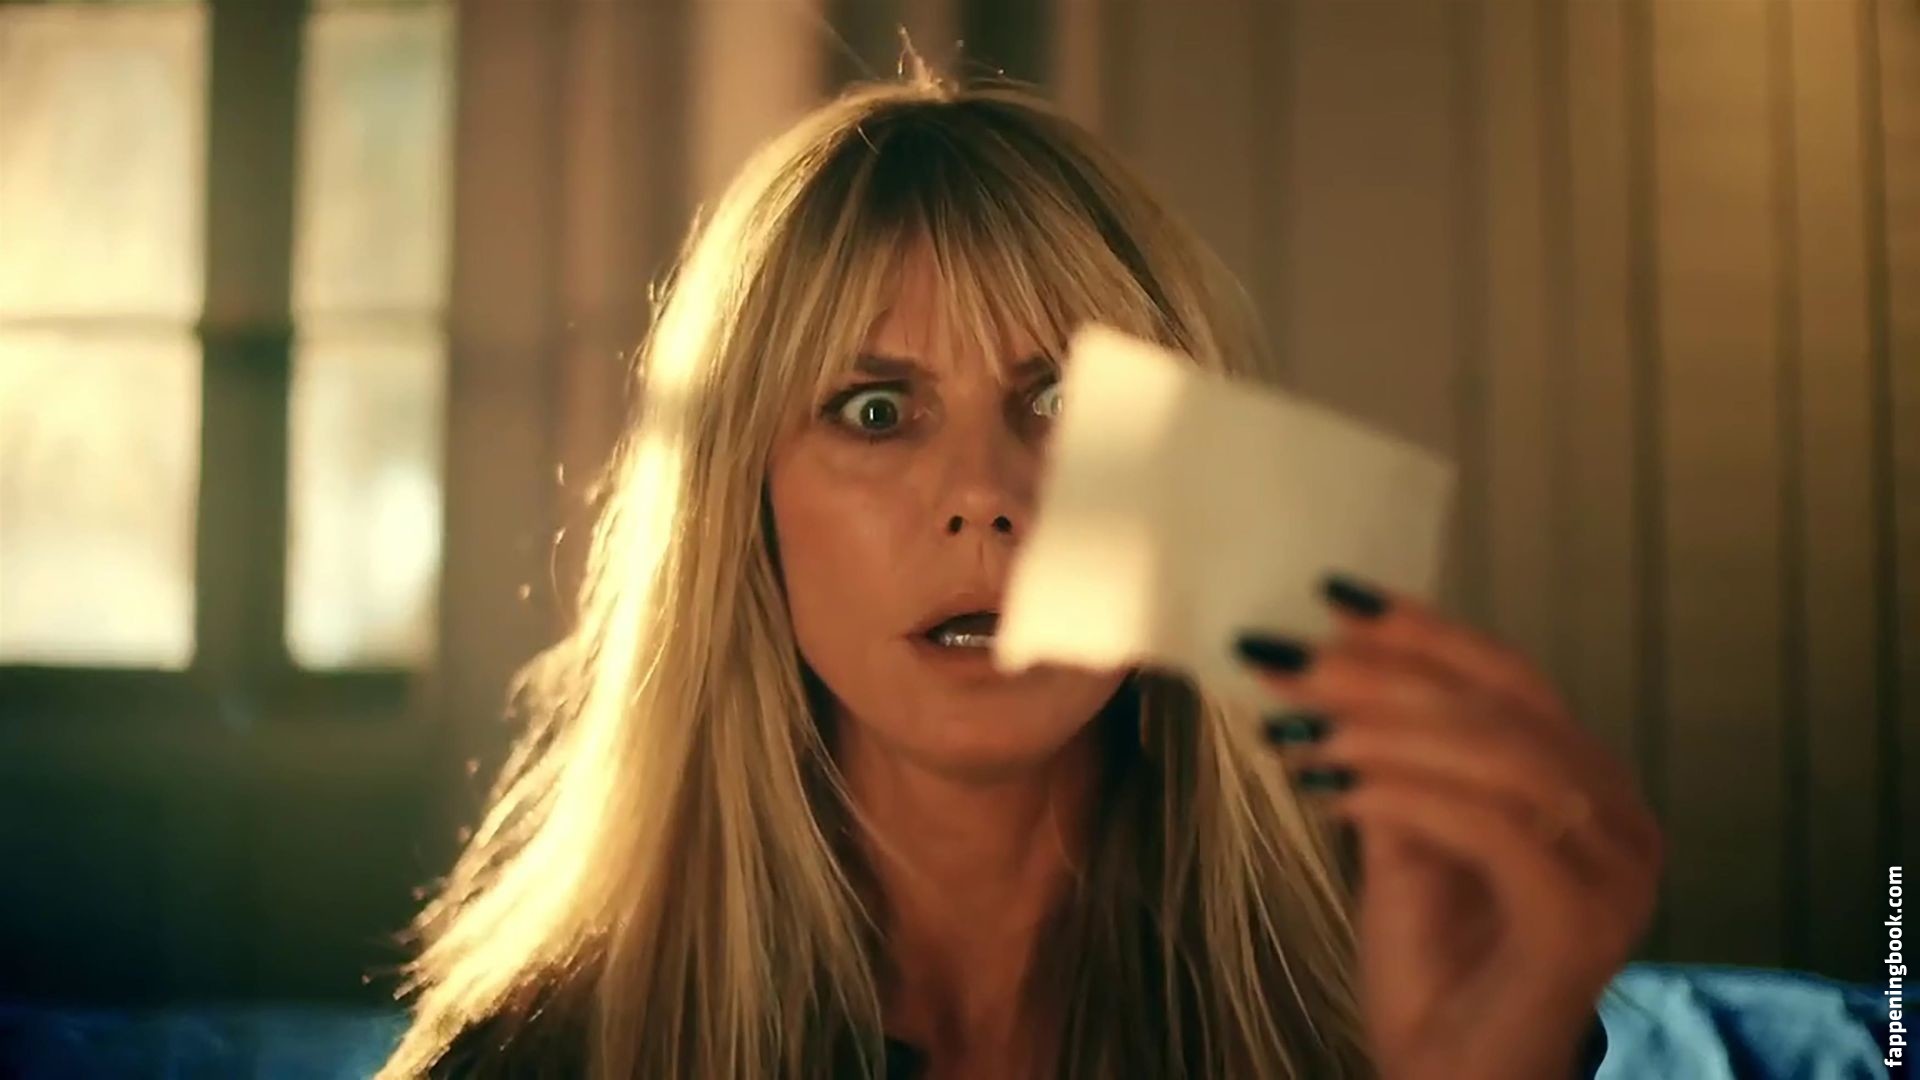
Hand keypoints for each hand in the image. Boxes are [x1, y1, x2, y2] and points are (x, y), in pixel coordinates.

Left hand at [1235, 573, 1662, 1079]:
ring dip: (1381, 730)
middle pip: (1500, 708)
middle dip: (1383, 674)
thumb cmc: (1432, 968)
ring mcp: (1614, 870)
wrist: (1450, 1079)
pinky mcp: (1582, 919)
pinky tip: (1329, 793)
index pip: (1510, 679)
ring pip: (1498, 758)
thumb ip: (1391, 756)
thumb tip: (1326, 664)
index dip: (1424, 632)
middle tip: (1289, 661)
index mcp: (1588, 785)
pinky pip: (1489, 827)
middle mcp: (1620, 818)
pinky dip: (1401, 797)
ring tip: (1294, 726)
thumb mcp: (1402, 838)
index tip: (1334, 597)